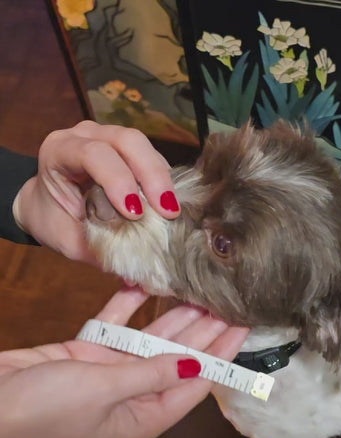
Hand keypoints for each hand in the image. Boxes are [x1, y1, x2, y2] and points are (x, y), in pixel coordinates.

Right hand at [0, 288, 248, 437]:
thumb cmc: (43, 410)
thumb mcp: (105, 391)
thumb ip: (152, 372)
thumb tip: (196, 364)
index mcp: (144, 417)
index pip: (195, 382)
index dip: (222, 354)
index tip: (243, 327)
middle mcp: (133, 395)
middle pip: (178, 357)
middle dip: (204, 330)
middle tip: (227, 301)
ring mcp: (110, 371)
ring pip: (150, 338)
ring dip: (172, 315)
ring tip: (200, 289)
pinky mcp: (88, 351)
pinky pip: (115, 324)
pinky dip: (127, 305)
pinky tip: (145, 282)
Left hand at [12, 121, 179, 262]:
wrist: (45, 205)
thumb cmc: (54, 221)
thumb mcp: (72, 241)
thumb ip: (103, 248)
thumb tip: (141, 275)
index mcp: (60, 151)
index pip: (94, 154)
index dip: (118, 180)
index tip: (134, 214)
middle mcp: (86, 136)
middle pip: (128, 141)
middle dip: (152, 176)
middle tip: (168, 211)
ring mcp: (110, 138)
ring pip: (144, 147)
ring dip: (162, 179)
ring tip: (173, 211)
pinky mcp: (129, 151)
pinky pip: (152, 158)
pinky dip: (164, 181)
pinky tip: (170, 204)